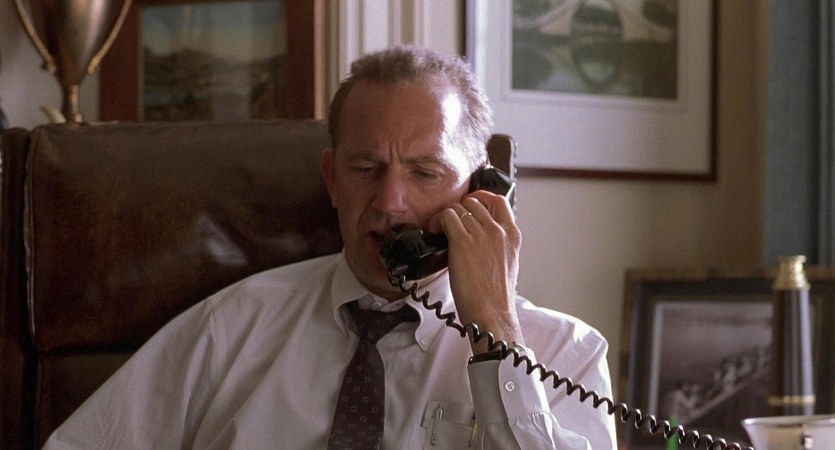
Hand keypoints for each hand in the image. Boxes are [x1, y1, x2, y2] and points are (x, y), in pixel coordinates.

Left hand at [428, 190, 523, 353]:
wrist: (491, 313)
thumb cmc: (496, 296)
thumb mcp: (507, 264)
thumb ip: (499, 245)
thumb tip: (482, 237)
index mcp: (512, 236)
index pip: (499, 202)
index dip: (481, 199)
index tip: (470, 204)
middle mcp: (498, 231)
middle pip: (474, 202)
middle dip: (460, 209)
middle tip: (450, 221)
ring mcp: (481, 235)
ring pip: (459, 208)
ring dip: (446, 215)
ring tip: (439, 228)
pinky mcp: (462, 243)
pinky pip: (447, 217)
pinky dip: (437, 221)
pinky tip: (434, 230)